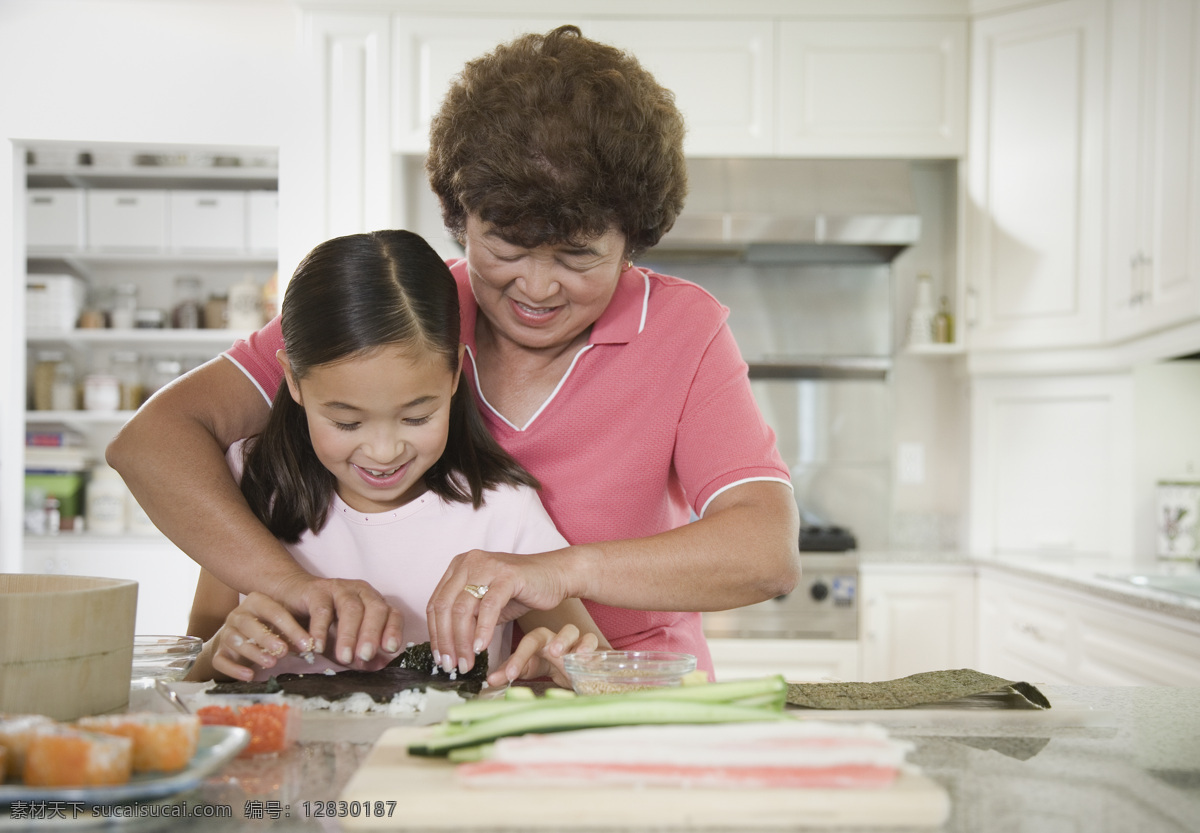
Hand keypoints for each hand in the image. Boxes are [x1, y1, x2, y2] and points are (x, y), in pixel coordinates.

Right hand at [207, 592, 313, 680]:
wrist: (239, 636)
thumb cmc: (269, 628)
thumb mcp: (282, 626)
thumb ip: (295, 633)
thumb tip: (311, 646)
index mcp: (256, 602)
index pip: (274, 611)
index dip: (291, 628)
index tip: (306, 644)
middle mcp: (238, 615)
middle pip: (249, 623)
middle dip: (267, 638)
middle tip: (284, 651)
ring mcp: (226, 633)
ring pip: (235, 640)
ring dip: (254, 652)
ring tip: (271, 662)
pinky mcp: (218, 652)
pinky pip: (221, 660)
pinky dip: (234, 669)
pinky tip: (249, 676)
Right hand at [273, 573, 404, 669]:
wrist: (292, 597)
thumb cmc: (325, 623)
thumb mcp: (345, 642)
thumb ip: (361, 655)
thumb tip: (380, 667)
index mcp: (374, 603)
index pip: (392, 614)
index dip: (394, 630)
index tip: (391, 649)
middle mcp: (362, 592)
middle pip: (375, 610)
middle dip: (371, 634)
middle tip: (366, 656)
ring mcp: (340, 589)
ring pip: (350, 608)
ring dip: (348, 634)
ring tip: (344, 657)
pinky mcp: (316, 590)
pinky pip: (321, 609)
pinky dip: (320, 629)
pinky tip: (318, 646)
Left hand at [427, 549, 570, 675]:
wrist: (555, 575)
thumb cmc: (520, 591)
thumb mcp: (486, 606)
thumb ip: (466, 619)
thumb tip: (448, 647)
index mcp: (459, 567)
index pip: (435, 604)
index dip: (435, 634)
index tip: (440, 657)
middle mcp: (469, 562)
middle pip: (444, 607)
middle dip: (445, 641)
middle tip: (450, 665)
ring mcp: (487, 566)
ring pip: (462, 608)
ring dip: (462, 641)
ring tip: (467, 663)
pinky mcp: (507, 575)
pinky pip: (488, 606)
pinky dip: (482, 630)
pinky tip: (481, 648)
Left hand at [486, 624, 599, 688]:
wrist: (571, 670)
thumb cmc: (546, 665)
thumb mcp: (527, 669)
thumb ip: (510, 672)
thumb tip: (490, 681)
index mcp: (538, 641)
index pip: (527, 643)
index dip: (519, 658)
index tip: (510, 676)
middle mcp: (553, 637)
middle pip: (550, 631)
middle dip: (552, 640)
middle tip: (553, 652)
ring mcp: (572, 641)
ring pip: (572, 631)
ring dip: (570, 641)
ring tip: (570, 655)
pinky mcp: (590, 649)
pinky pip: (592, 641)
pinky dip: (590, 648)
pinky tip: (585, 659)